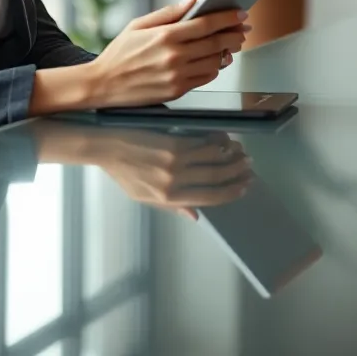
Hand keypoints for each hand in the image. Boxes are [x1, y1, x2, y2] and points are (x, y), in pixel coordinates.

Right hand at [84, 0, 250, 109]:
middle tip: (243, 30)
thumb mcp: (138, 25)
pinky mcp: (177, 91)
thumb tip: (193, 0)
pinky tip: (214, 61)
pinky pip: (206, 78)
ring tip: (230, 45)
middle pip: (216, 43)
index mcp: (165, 36)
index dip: (227, 18)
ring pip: (215, 62)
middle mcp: (174, 56)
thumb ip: (169, 13)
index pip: (206, 24)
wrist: (103, 84)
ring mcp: (177, 76)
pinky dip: (214, 68)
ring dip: (226, 52)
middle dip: (234, 34)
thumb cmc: (119, 53)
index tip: (240, 13)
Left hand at [91, 129, 253, 219]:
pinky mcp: (172, 141)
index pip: (209, 198)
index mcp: (169, 198)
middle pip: (216, 178)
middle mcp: (175, 181)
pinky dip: (217, 141)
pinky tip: (224, 139)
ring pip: (213, 159)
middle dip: (236, 174)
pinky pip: (202, 142)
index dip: (229, 193)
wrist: (107, 147)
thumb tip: (196, 216)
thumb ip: (172, 207)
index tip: (243, 189)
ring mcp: (175, 160)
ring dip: (232, 156)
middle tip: (249, 169)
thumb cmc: (123, 173)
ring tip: (242, 153)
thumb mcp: (144, 198)